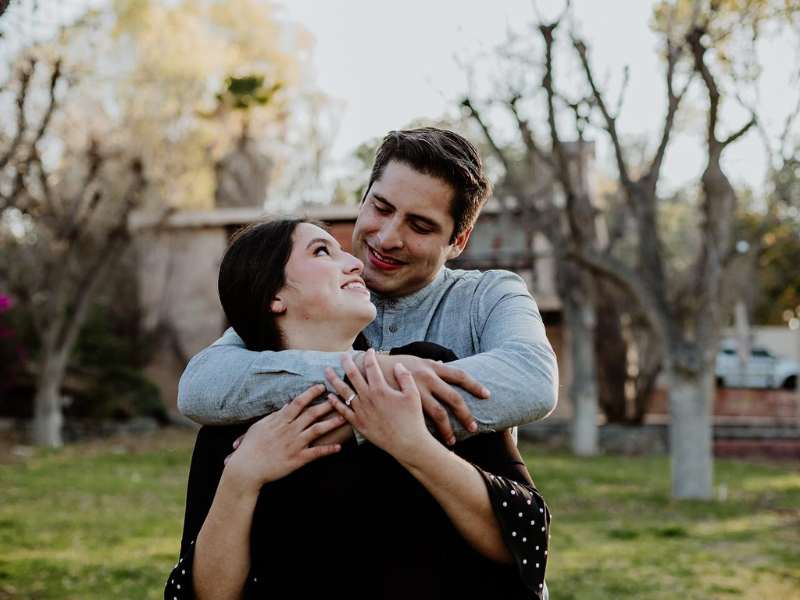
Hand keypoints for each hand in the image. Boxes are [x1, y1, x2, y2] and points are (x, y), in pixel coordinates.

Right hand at [222, 384, 344, 493]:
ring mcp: (294, 444)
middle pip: (311, 413)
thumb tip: (286, 405)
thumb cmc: (250, 446)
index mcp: (280, 420)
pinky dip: (328, 449)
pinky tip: (339, 447)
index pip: (298, 402)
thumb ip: (275, 416)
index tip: (321, 386)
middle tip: (339, 397)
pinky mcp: (297, 459)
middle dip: (327, 404)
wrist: (247, 468)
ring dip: (332, 423)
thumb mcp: (260, 426)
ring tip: (345, 418)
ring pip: (317, 430)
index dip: (311, 393)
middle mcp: (289, 430)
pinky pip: (316, 453)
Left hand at [325, 349, 432, 461]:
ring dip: (334, 380)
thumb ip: (404, 377)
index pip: (371, 367)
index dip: (370, 357)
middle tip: (342, 355)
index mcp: (380, 389)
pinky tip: (330, 396)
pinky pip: (343, 411)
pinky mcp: (358, 423)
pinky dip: (335, 403)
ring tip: (326, 371)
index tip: (369, 350)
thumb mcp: (413, 394)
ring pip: (343, 392)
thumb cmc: (413, 419)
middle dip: (346, 363)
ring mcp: (361, 411)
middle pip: (353, 376)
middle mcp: (368, 398)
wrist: (407, 443)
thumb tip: (397, 364)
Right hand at [373, 353, 487, 444]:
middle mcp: (427, 378)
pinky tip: (432, 442)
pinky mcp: (405, 404)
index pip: (460, 375)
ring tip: (452, 442)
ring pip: (438, 414)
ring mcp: (416, 392)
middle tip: (473, 428)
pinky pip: (421, 421)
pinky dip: (429, 432)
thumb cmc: (393, 365)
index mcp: (432, 367)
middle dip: (465, 415)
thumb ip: (431, 366)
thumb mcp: (414, 361)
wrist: (367, 367)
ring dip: (447, 430)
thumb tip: (445, 365)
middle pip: (453, 399)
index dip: (475, 385)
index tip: (487, 395)